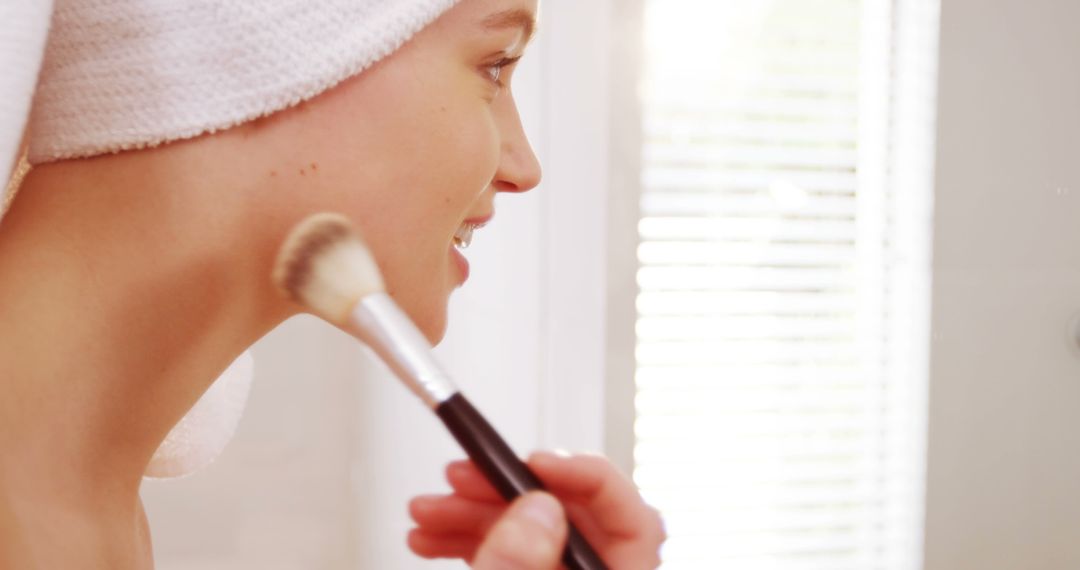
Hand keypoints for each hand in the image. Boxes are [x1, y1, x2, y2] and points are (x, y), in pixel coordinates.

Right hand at [407, 451, 665, 568]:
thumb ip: (524, 566)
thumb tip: (540, 508)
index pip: (634, 520)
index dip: (586, 479)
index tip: (533, 461)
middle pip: (572, 519)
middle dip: (505, 492)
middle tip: (460, 477)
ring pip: (533, 536)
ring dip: (475, 515)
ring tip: (427, 512)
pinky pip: (513, 557)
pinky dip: (474, 542)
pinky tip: (435, 538)